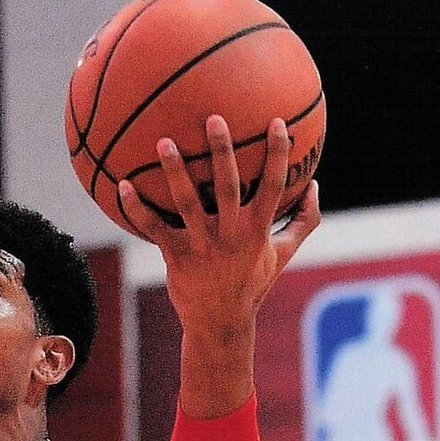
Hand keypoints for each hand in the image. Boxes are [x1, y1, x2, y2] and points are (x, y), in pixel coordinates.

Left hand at [119, 116, 319, 415]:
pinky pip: (154, 228)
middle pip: (227, 186)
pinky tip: (123, 185)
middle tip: (213, 118)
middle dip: (222, 151)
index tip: (276, 122)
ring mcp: (201, 245)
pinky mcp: (176, 255)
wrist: (220, 322)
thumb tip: (316, 185)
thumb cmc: (252, 283)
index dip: (277, 156)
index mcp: (257, 230)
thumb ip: (303, 220)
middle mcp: (230, 234)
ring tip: (163, 142)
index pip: (273, 187)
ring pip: (186, 202)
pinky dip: (137, 208)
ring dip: (174, 171)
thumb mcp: (282, 254)